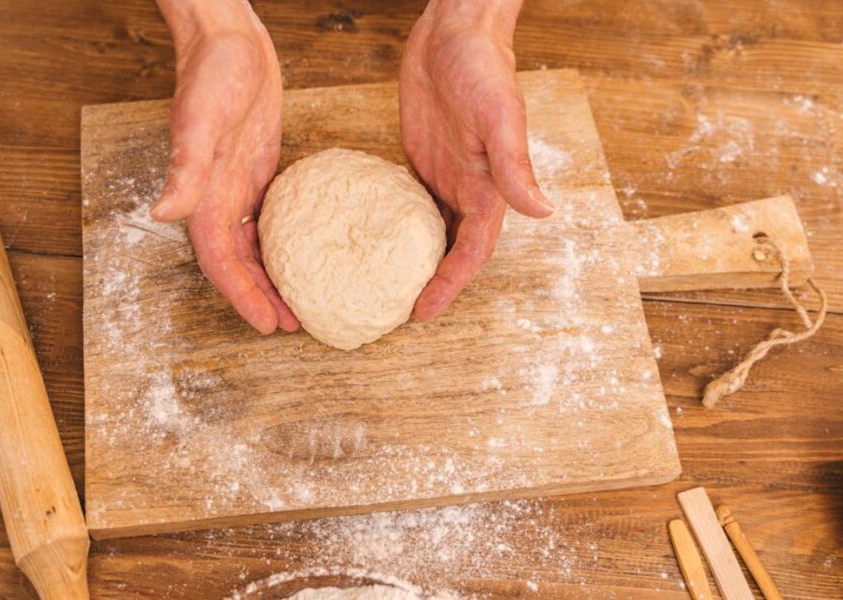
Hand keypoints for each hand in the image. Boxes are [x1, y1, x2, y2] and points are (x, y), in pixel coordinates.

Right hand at [152, 1, 297, 333]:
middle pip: (238, 264)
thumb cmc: (211, 73)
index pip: (222, 262)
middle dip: (260, 297)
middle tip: (292, 325)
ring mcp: (238, 186)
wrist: (227, 38)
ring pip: (253, 247)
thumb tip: (164, 211)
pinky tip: (303, 254)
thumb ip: (184, 167)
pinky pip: (267, 220)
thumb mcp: (200, 120)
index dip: (242, 296)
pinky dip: (280, 244)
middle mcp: (218, 198)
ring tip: (300, 302)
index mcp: (204, 195)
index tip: (268, 324)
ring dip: (272, 277)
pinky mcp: (257, 170)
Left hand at [400, 0, 551, 319]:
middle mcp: (466, 189)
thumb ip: (515, 166)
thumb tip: (542, 212)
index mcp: (489, 188)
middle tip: (395, 313)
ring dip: (414, 261)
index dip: (450, 284)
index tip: (423, 311)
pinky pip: (406, 205)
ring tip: (383, 289)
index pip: (472, 251)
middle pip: (451, 251)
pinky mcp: (419, 160)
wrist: (455, 32)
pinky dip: (394, 228)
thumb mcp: (499, 118)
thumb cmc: (483, 68)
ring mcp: (442, 176)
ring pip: (429, 233)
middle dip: (431, 284)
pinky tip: (373, 242)